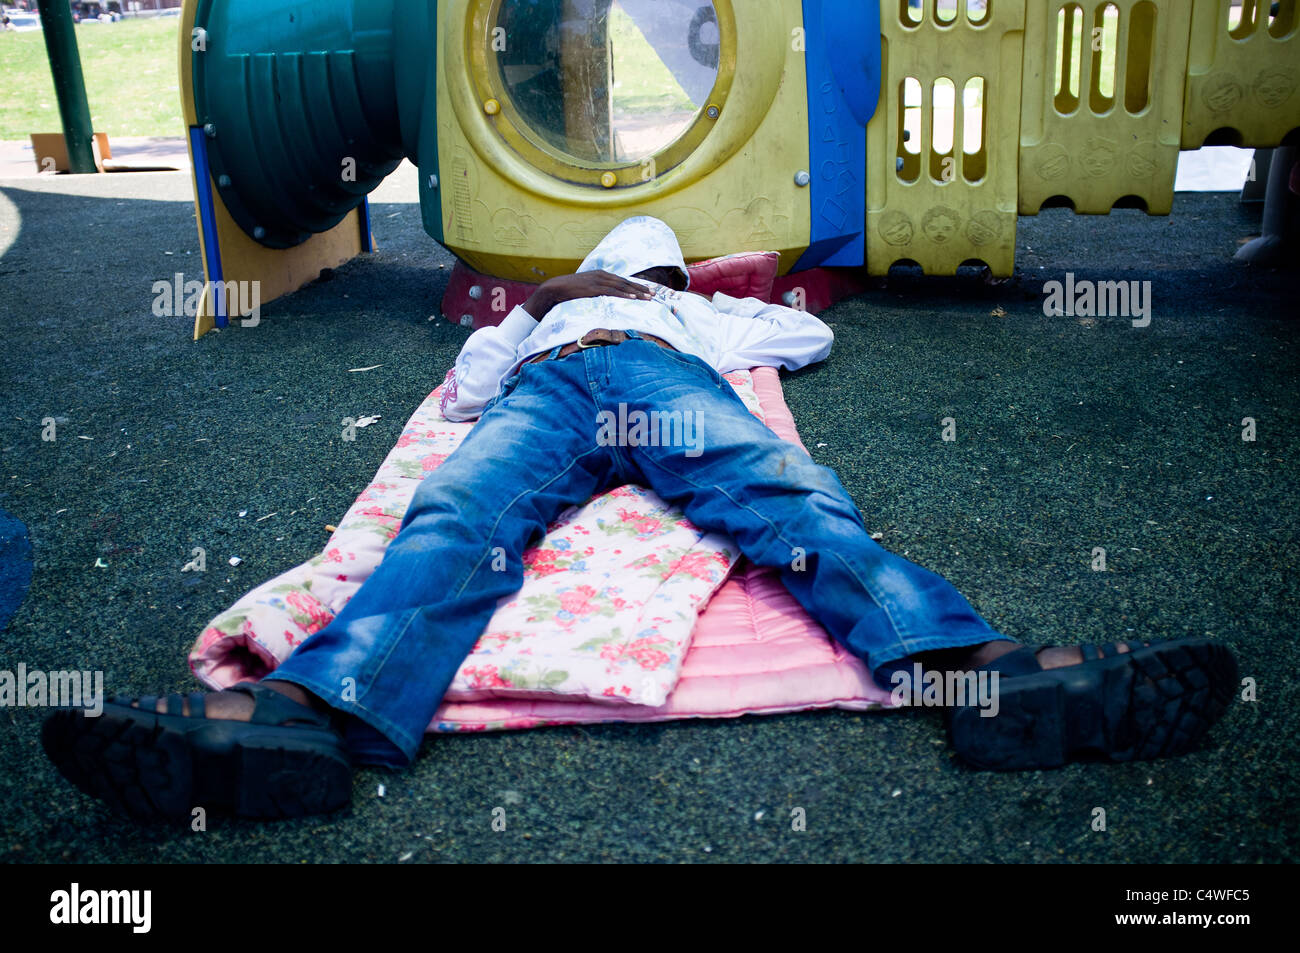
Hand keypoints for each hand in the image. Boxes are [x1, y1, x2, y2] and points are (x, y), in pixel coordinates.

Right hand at [522, 270, 654, 319]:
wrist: (555, 288)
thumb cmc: (569, 291)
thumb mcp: (585, 289)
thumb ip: (596, 291)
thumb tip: (603, 299)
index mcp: (601, 275)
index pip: (622, 281)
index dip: (636, 286)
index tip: (647, 291)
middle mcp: (602, 275)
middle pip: (625, 283)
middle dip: (640, 289)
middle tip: (654, 294)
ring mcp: (598, 281)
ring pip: (622, 287)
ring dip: (636, 292)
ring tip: (648, 298)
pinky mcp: (594, 288)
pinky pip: (612, 292)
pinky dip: (623, 295)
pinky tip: (633, 298)